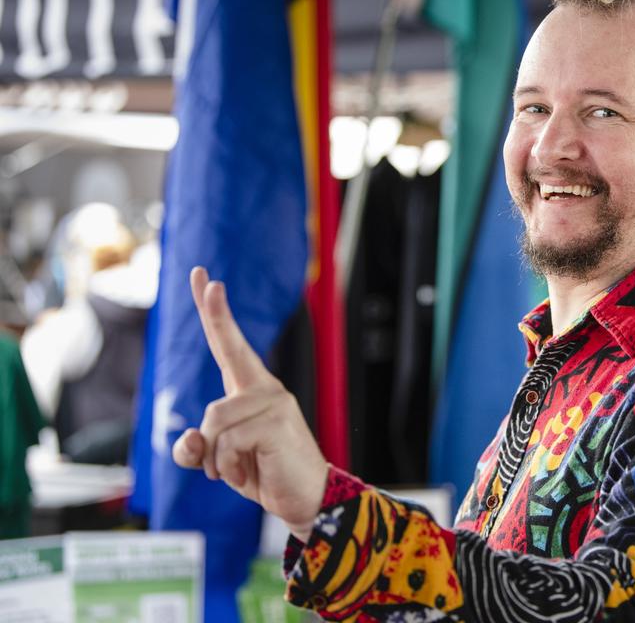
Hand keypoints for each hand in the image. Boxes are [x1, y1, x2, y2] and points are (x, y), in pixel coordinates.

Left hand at [171, 267, 327, 540]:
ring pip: (212, 418)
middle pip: (229, 348)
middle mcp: (264, 387)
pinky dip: (226, 466)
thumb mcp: (220, 462)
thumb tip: (190, 440)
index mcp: (251, 390)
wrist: (306, 499)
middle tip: (205, 274)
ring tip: (236, 470)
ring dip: (213, 456)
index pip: (229, 345)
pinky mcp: (274, 420)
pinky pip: (225, 440)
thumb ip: (196, 450)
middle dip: (215, 311)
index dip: (216, 313)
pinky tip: (248, 474)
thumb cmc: (264, 473)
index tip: (206, 279)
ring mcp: (272, 400)